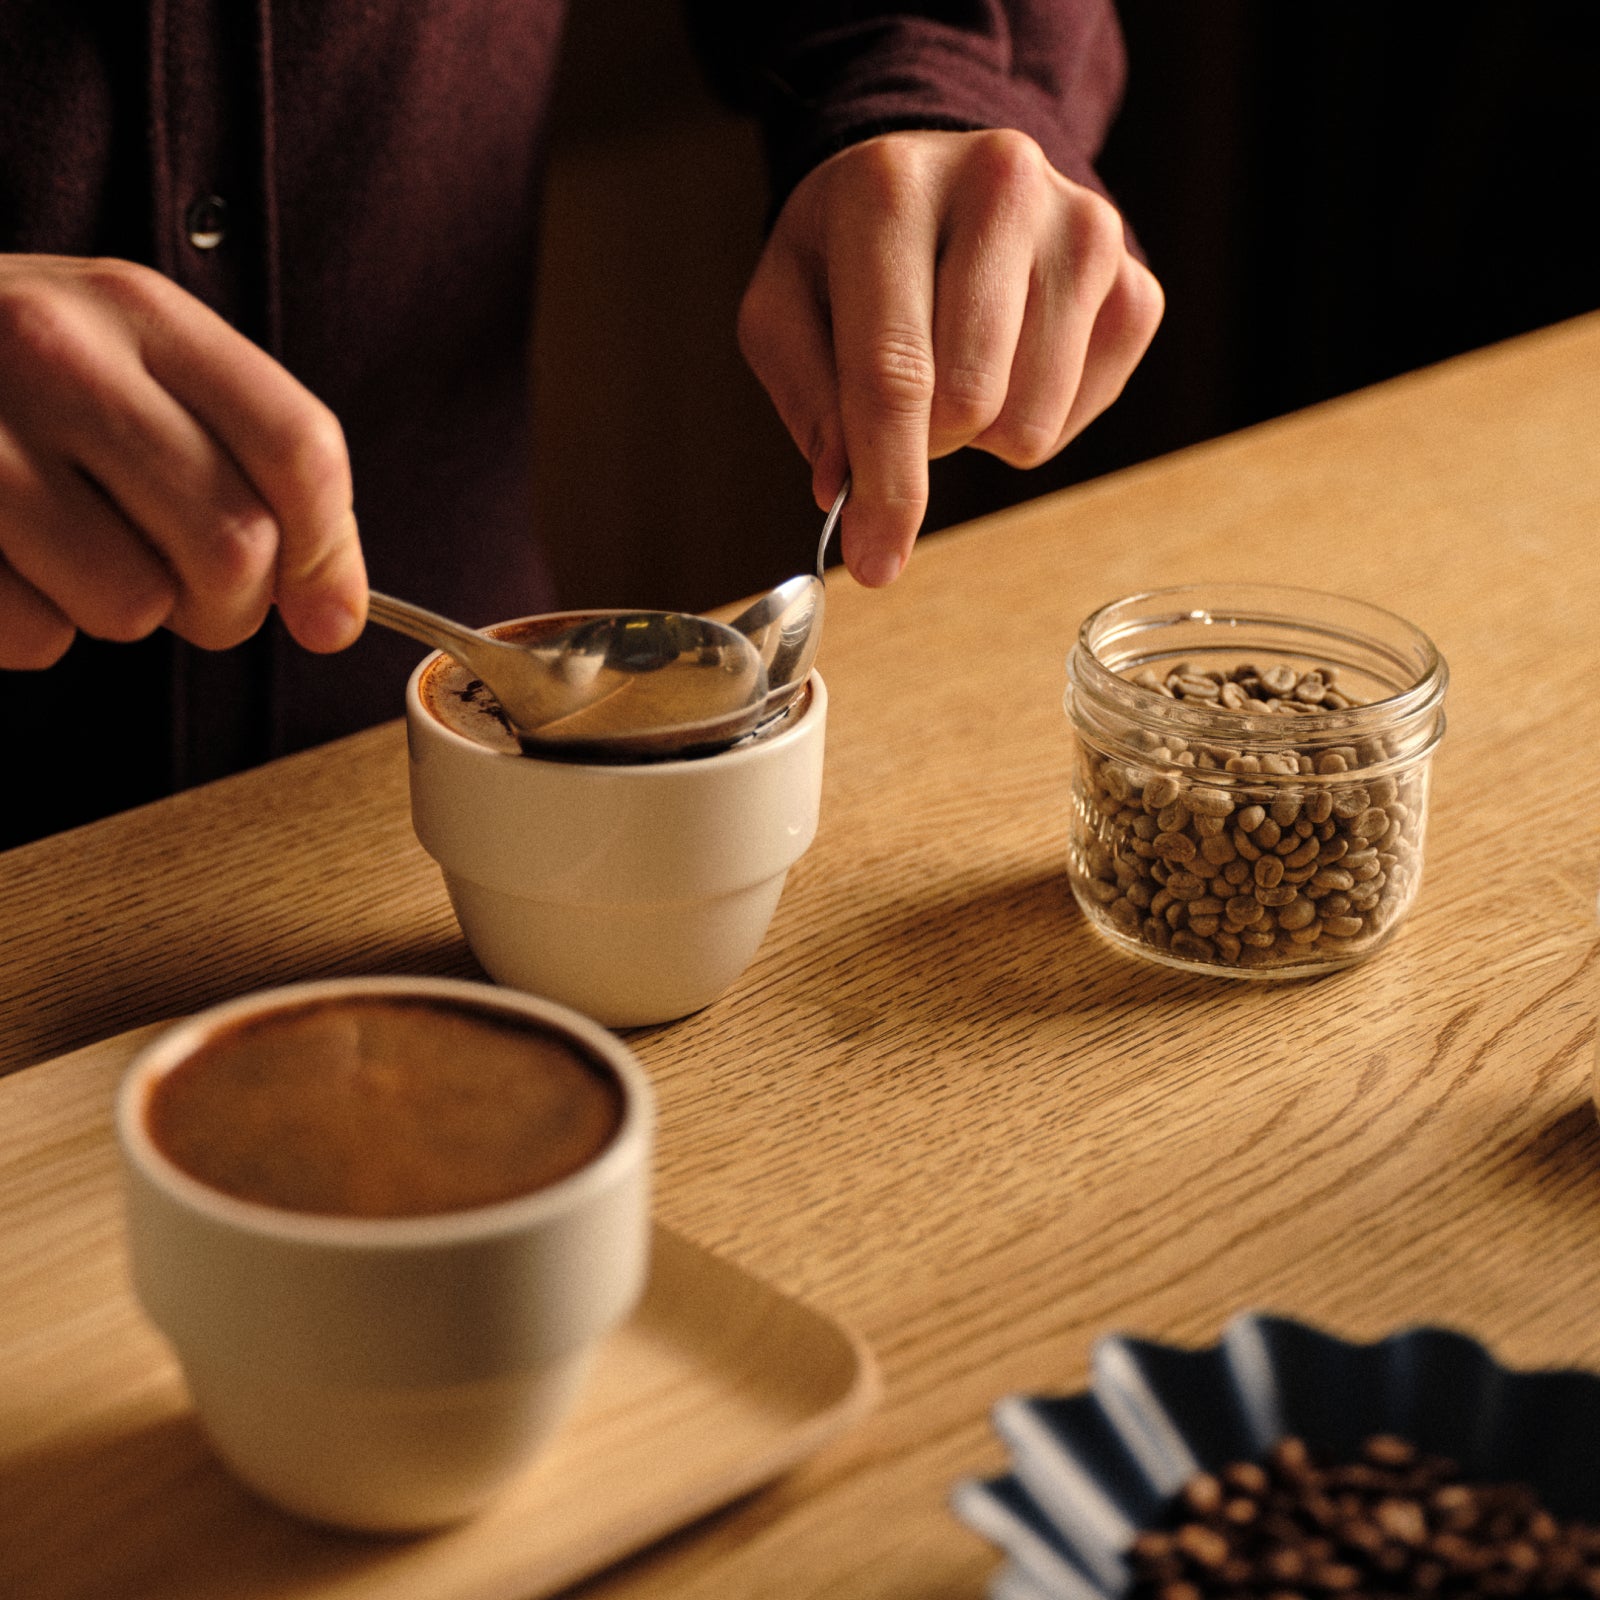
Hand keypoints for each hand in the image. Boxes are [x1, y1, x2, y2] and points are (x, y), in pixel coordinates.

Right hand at [0, 254, 366, 668]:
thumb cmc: (25, 377)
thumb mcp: (146, 372)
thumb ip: (263, 476)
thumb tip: (334, 619)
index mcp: (141, 312)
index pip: (298, 449)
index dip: (326, 553)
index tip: (319, 607)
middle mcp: (56, 353)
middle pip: (232, 545)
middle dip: (229, 606)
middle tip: (189, 590)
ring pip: (133, 605)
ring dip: (125, 613)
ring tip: (80, 555)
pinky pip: (34, 636)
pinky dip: (35, 626)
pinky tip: (9, 561)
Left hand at [738, 129, 1163, 585]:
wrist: (940, 180)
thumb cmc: (851, 255)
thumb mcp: (785, 307)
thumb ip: (806, 396)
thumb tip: (844, 489)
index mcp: (892, 191)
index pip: (893, 372)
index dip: (887, 484)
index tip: (876, 563)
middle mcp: (1000, 188)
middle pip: (970, 403)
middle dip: (924, 446)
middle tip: (902, 406)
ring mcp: (1084, 231)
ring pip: (1028, 423)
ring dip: (979, 433)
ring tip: (956, 366)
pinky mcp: (1135, 282)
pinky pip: (1077, 417)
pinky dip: (1033, 418)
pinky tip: (1009, 360)